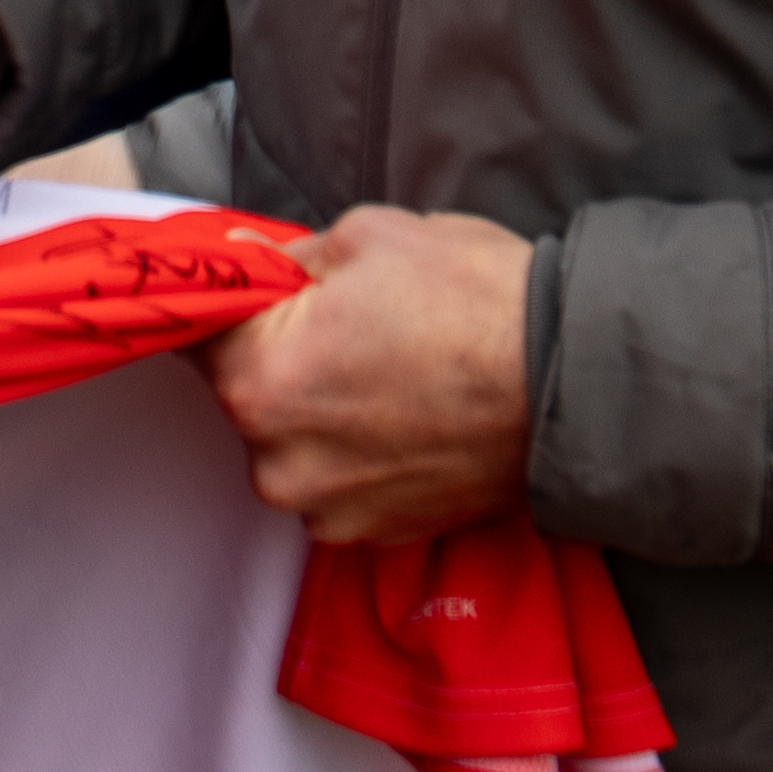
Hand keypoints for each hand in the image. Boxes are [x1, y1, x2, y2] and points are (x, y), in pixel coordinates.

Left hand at [204, 207, 536, 543]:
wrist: (573, 383)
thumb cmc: (475, 301)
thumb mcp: (370, 235)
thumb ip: (289, 258)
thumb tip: (257, 266)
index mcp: (259, 379)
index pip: (199, 336)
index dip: (232, 306)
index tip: (264, 295)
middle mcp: (276, 460)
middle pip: (250, 395)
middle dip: (287, 361)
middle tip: (353, 328)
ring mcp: (327, 508)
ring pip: (296, 446)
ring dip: (325, 416)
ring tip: (394, 378)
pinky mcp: (375, 535)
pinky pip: (341, 485)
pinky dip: (364, 457)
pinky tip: (413, 421)